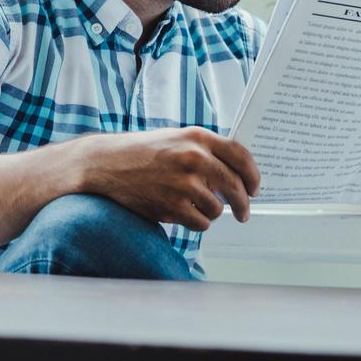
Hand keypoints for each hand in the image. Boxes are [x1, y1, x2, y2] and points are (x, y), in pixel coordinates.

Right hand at [79, 126, 258, 231]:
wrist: (105, 163)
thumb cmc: (140, 152)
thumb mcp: (175, 139)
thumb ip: (204, 151)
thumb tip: (235, 175)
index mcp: (197, 137)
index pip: (241, 156)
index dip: (253, 175)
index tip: (255, 189)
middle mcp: (194, 158)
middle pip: (236, 186)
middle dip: (244, 204)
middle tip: (243, 213)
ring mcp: (183, 183)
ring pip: (217, 209)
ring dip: (211, 212)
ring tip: (192, 205)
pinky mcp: (172, 205)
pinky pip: (201, 223)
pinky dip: (196, 222)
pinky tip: (182, 212)